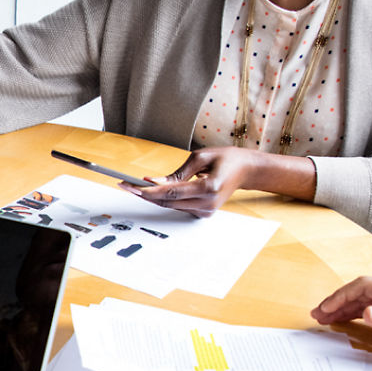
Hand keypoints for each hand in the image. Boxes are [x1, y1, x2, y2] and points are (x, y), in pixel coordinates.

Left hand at [134, 147, 266, 216]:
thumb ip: (177, 173)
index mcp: (208, 188)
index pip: (172, 192)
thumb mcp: (200, 157)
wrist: (246, 170)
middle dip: (145, 194)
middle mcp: (207, 204)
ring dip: (153, 196)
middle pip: (168, 202)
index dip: (150, 190)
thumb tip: (155, 182)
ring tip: (134, 186)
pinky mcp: (203, 212)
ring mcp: (206, 211)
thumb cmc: (225, 159)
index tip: (133, 186)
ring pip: (171, 206)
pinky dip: (166, 198)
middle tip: (126, 185)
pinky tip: (153, 191)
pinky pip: (179, 206)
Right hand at [311, 276, 371, 356]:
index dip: (341, 296)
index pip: (364, 286)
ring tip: (325, 318)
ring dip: (344, 308)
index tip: (325, 310)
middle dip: (336, 301)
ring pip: (365, 300)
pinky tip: (347, 321)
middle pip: (360, 291)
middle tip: (317, 316)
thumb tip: (368, 313)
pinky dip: (356, 313)